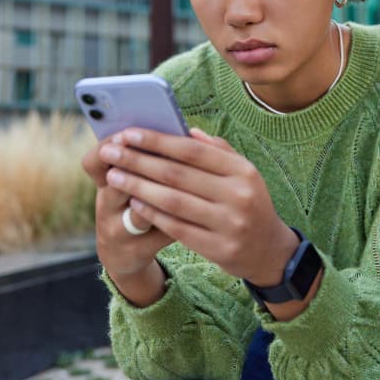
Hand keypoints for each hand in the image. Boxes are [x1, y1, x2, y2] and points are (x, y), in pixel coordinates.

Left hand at [99, 127, 299, 286]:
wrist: (269, 250)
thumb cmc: (247, 202)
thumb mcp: (243, 173)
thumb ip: (217, 151)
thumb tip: (186, 130)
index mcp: (243, 171)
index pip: (193, 151)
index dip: (158, 141)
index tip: (129, 133)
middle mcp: (239, 195)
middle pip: (178, 174)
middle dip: (139, 161)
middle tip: (111, 152)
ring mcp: (229, 224)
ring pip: (173, 201)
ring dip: (139, 187)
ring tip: (114, 176)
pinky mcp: (219, 249)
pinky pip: (176, 228)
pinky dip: (151, 214)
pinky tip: (133, 203)